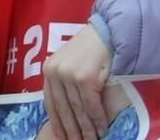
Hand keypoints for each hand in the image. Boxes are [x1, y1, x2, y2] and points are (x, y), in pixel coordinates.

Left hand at [41, 24, 111, 139]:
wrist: (110, 31)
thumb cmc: (93, 48)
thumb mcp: (71, 64)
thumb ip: (65, 83)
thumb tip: (68, 114)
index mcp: (49, 70)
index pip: (51, 104)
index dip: (57, 124)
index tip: (63, 138)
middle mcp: (55, 73)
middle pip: (64, 110)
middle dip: (72, 131)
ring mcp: (69, 75)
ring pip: (78, 110)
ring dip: (86, 129)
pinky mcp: (84, 79)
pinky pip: (91, 106)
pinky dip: (97, 120)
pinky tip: (102, 128)